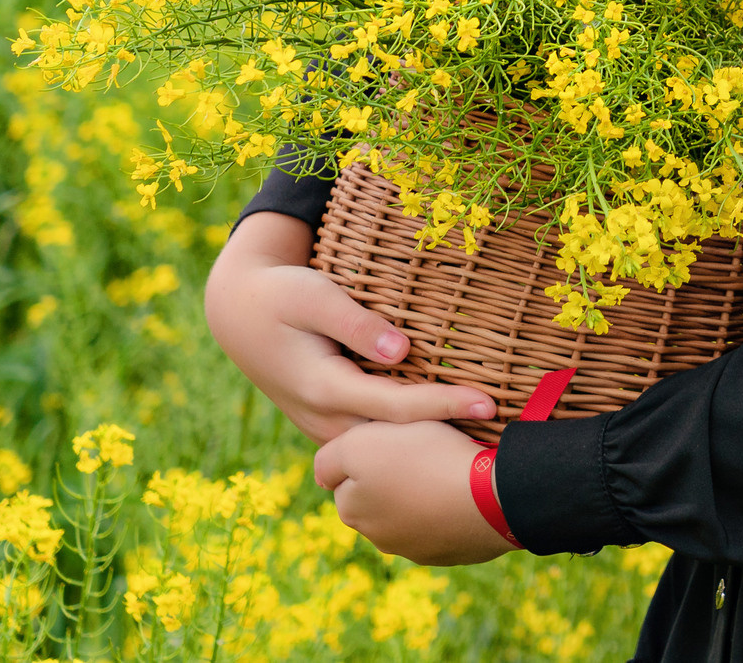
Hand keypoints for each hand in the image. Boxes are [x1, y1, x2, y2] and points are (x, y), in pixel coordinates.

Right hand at [204, 212, 495, 443]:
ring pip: (384, 448)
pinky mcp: (331, 423)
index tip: (489, 402)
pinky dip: (408, 441)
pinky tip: (447, 437)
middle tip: (504, 440)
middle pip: (395, 439)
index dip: (444, 405)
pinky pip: (374, 441)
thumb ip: (357, 324)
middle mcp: (325, 418)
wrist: (238, 313)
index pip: (397, 405)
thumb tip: (402, 351)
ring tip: (486, 444)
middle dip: (446, 440)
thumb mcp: (314, 296)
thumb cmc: (282, 294)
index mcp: (324, 387)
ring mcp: (326, 427)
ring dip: (429, 446)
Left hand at [316, 419, 517, 564]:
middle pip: (380, 497)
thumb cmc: (426, 458)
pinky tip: (466, 489)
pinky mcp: (453, 552)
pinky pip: (446, 524)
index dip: (371, 452)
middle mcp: (379, 538)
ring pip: (412, 512)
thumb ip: (330, 458)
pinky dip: (450, 509)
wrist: (493, 494)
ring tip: (447, 467)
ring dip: (423, 494)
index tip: (396, 438)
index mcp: (353, 511)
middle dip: (394, 477)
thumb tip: (322, 479)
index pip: (348, 477)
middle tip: (423, 450)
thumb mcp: (362, 441)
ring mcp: (418, 549)